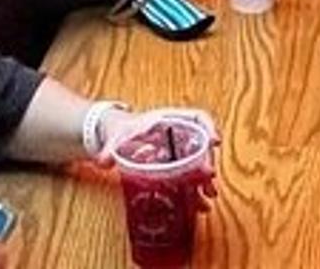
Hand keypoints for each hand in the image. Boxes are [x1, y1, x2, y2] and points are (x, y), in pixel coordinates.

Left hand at [94, 109, 221, 205]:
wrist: (117, 136)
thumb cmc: (121, 131)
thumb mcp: (117, 138)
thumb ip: (109, 148)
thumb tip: (104, 160)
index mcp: (168, 120)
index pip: (196, 117)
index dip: (209, 127)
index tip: (215, 141)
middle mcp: (179, 134)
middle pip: (201, 143)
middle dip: (207, 160)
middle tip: (209, 177)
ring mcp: (179, 150)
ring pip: (199, 162)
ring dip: (205, 178)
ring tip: (209, 195)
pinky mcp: (176, 166)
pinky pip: (191, 175)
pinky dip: (196, 187)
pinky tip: (199, 202)